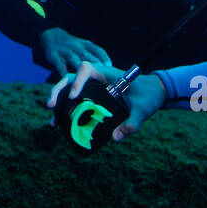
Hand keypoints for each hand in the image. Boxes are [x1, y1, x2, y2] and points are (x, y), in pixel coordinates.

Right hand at [39, 28, 110, 75]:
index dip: (103, 57)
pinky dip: (64, 73)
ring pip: (74, 60)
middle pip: (87, 56)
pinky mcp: (55, 57)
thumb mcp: (84, 47)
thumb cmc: (73, 47)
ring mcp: (66, 52)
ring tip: (86, 77)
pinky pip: (60, 66)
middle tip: (102, 74)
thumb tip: (107, 71)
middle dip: (94, 64)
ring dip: (80, 68)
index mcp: (86, 44)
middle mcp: (77, 47)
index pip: (97, 50)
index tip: (109, 66)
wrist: (52, 37)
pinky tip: (69, 80)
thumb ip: (93, 56)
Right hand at [46, 61, 166, 141]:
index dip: (77, 81)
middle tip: (50, 107)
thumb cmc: (149, 96)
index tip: (74, 96)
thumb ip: (131, 123)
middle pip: (71, 78)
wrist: (156, 92)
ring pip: (70, 88)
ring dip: (59, 101)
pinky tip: (60, 124)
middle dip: (58, 90)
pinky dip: (67, 110)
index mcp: (108, 73)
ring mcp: (95, 87)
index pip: (86, 69)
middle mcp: (98, 78)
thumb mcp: (142, 110)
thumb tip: (115, 138)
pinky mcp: (95, 97)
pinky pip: (77, 100)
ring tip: (52, 121)